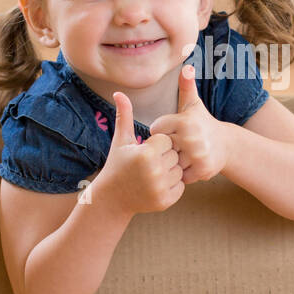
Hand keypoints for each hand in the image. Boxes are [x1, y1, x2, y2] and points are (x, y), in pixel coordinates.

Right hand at [97, 90, 183, 215]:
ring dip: (170, 172)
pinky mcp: (165, 201)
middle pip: (175, 155)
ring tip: (153, 175)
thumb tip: (119, 92)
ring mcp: (160, 188)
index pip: (167, 140)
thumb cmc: (117, 166)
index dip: (156, 145)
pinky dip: (172, 186)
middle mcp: (154, 171)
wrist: (112, 199)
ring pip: (180, 171)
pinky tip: (157, 185)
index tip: (145, 152)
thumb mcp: (120, 141)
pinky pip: (181, 187)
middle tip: (149, 165)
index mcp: (145, 153)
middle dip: (165, 158)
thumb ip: (124, 115)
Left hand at [149, 64, 228, 183]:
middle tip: (180, 144)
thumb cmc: (202, 123)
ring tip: (185, 154)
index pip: (155, 130)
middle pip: (162, 148)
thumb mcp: (192, 104)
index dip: (162, 132)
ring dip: (175, 161)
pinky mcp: (202, 170)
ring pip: (171, 163)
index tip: (172, 130)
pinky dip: (184, 173)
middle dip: (168, 148)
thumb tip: (187, 66)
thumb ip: (186, 85)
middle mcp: (191, 138)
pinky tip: (191, 164)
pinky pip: (181, 175)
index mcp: (184, 121)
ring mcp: (197, 155)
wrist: (226, 145)